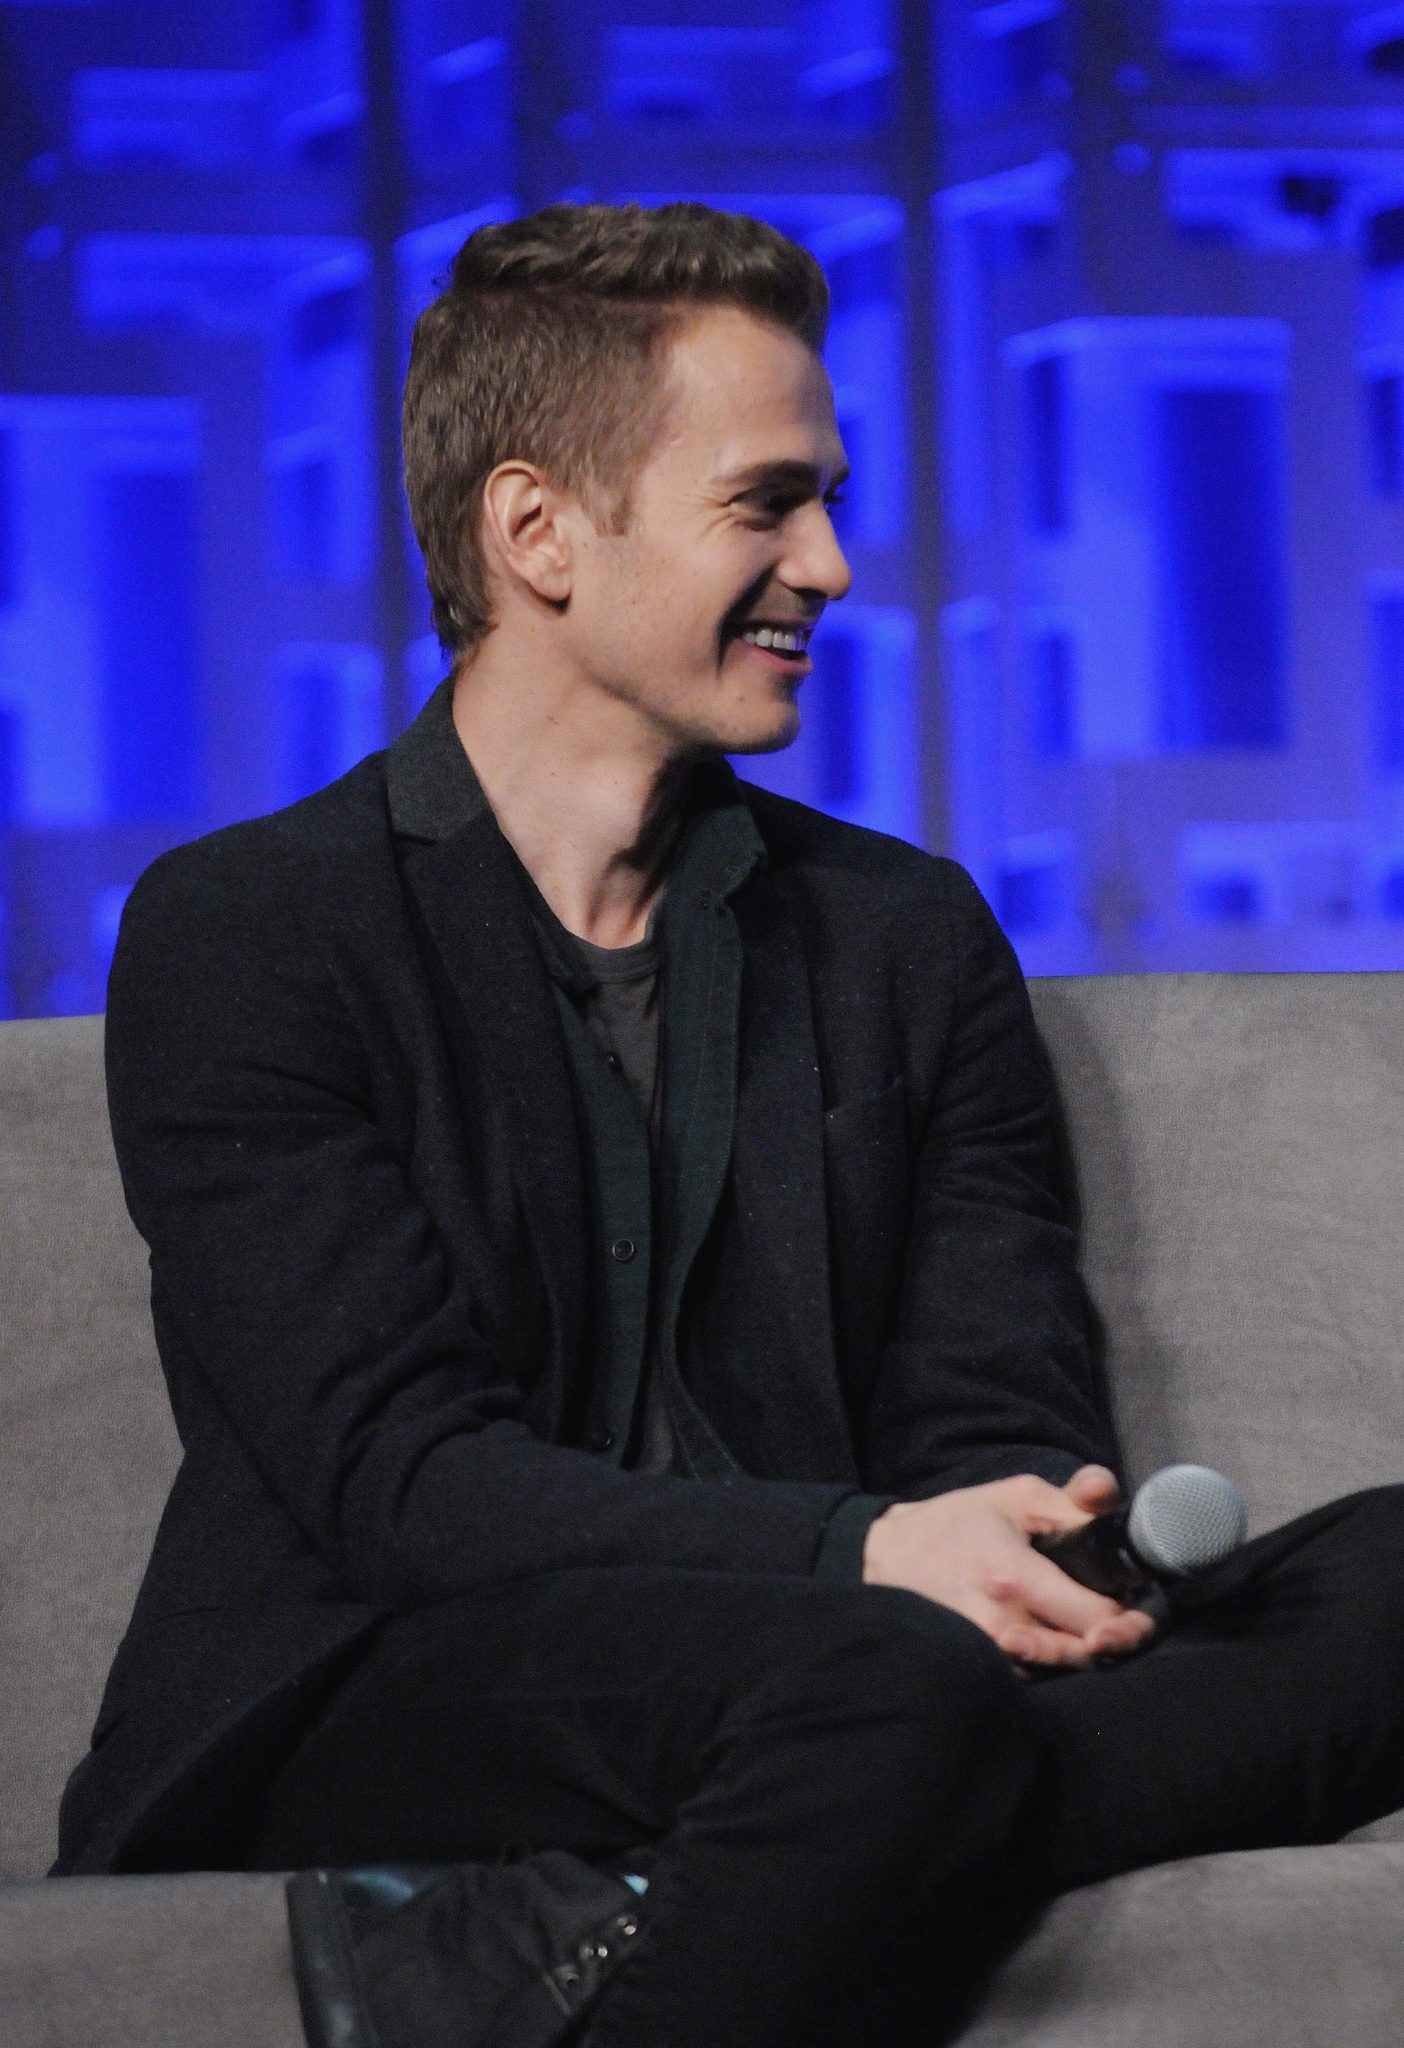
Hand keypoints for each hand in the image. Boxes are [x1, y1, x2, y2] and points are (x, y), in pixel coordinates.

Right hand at [861, 1466, 1157, 1670]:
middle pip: (1087, 1655)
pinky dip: (1057, 1661)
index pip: (1097, 1617)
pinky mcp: (982, 1670)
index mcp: (1013, 1577)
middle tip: (1130, 1622)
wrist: (888, 1560)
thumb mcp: (1016, 1496)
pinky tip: (1064, 1639)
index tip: (1140, 1602)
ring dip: (1088, 1653)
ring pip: (1064, 1672)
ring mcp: (990, 1655)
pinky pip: (1037, 1676)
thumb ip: (1070, 1499)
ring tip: (1101, 1630)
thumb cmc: (958, 1524)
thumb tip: (1107, 1493)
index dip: (1131, 1614)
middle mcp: (1002, 1626)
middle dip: (1119, 1640)